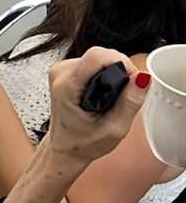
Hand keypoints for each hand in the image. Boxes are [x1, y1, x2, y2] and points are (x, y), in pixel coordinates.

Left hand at [45, 48, 149, 165]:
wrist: (64, 148)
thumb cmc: (83, 142)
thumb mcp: (114, 129)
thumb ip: (129, 102)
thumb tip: (142, 78)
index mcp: (67, 86)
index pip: (97, 56)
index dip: (121, 64)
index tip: (129, 82)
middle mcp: (61, 73)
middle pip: (100, 55)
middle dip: (119, 72)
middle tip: (120, 96)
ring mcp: (61, 70)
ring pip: (98, 58)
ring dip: (112, 75)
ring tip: (110, 99)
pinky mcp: (66, 71)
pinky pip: (93, 64)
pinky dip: (104, 76)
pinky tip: (103, 94)